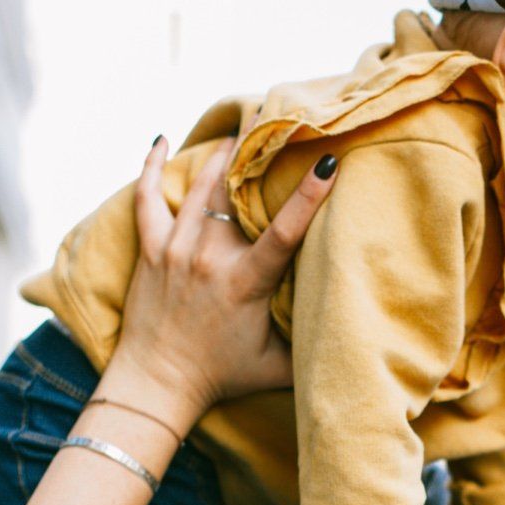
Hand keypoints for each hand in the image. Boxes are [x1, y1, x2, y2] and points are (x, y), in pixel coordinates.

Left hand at [110, 136, 338, 431]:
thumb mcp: (278, 367)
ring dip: (222, 155)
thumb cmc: (222, 376)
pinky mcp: (151, 250)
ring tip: (240, 130)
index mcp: (244, 282)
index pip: (284, 231)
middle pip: (236, 192)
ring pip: (200, 187)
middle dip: (259, 154)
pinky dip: (152, 167)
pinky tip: (160, 142)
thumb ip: (313, 347)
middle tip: (277, 120)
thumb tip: (357, 335)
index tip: (328, 162)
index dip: (308, 195)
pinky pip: (148, 198)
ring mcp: (176, 250)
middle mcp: (209, 258)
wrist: (156, 384)